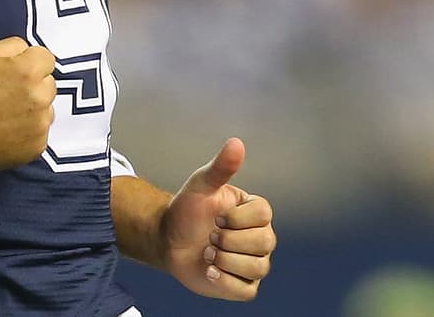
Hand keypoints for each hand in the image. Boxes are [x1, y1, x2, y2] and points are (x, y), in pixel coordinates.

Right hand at [0, 37, 55, 169]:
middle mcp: (40, 97)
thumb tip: (29, 51)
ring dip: (34, 110)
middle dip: (34, 86)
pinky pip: (41, 134)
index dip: (30, 64)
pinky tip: (7, 131)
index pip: (47, 59)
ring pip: (47, 110)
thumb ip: (14, 46)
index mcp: (29, 71)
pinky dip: (29, 133)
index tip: (16, 73)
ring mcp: (40, 125)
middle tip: (8, 94)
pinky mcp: (37, 146)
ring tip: (6, 115)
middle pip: (49, 85)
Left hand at [160, 138, 275, 300]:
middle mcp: (260, 237)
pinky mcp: (242, 286)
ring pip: (257, 267)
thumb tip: (237, 143)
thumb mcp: (201, 186)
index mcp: (255, 211)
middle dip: (229, 240)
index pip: (264, 214)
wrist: (168, 240)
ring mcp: (253, 263)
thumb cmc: (187, 210)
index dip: (237, 217)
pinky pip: (246, 290)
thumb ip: (220, 167)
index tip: (216, 215)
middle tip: (210, 235)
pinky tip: (208, 270)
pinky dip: (224, 281)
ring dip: (225, 260)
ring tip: (208, 252)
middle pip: (264, 242)